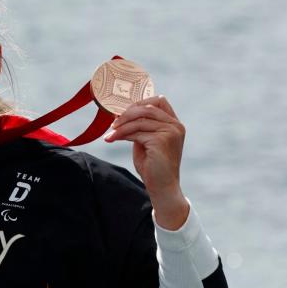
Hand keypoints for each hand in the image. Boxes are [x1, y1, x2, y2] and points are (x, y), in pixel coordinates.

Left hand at [105, 95, 189, 229]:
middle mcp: (176, 126)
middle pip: (147, 107)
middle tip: (113, 123)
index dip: (140, 102)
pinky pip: (136, 132)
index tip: (124, 112)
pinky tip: (112, 139)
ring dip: (121, 126)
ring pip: (139, 120)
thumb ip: (140, 126)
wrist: (161, 186)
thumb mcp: (145, 141)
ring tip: (110, 134)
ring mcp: (171, 132)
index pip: (160, 100)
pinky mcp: (162, 140)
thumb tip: (121, 113)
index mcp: (174, 123)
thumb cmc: (152, 165)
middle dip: (127, 114)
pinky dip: (122, 134)